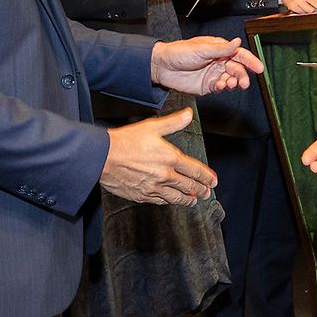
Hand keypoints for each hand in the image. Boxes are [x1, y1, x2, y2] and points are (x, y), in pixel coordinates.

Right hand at [101, 108, 216, 204]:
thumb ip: (173, 122)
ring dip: (188, 199)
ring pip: (176, 197)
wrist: (103, 157)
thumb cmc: (126, 141)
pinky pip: (160, 201)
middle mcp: (164, 176)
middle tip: (207, 192)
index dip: (206, 177)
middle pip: (188, 186)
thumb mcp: (152, 127)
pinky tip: (171, 200)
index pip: (194, 170)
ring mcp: (153, 188)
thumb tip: (188, 115)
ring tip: (194, 200)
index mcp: (170, 159)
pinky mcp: (142, 195)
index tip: (213, 181)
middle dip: (200, 190)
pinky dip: (169, 201)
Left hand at [151, 36, 263, 93]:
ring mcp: (213, 74)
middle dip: (242, 76)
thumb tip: (237, 42)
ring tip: (230, 84)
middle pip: (237, 69)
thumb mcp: (201, 48)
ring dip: (233, 82)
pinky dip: (223, 87)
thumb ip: (221, 48)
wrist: (162, 66)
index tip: (259, 68)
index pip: (239, 54)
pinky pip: (220, 87)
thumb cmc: (179, 52)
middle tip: (243, 82)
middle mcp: (218, 61)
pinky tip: (221, 86)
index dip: (250, 61)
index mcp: (219, 49)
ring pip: (230, 79)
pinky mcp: (207, 85)